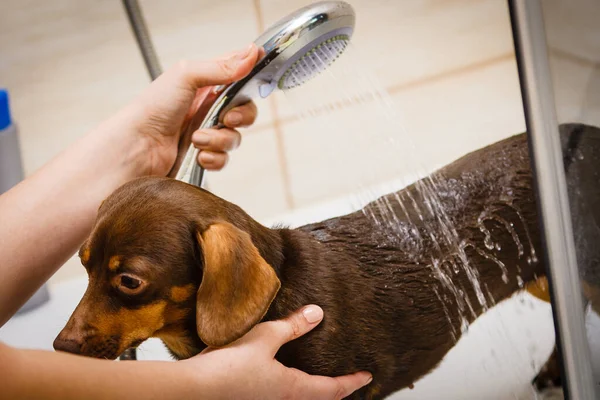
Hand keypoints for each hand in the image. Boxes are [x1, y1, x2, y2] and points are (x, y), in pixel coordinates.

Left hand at [124, 44, 260, 176]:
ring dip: (219, 139)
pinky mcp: (203, 155)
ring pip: (235, 138)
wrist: (137, 146)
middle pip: (245, 110)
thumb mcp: (187, 76)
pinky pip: (223, 159)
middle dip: (242, 116)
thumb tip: (252, 52)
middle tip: (227, 118)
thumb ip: (222, 66)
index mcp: (206, 84)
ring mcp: (206, 132)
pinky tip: (198, 154)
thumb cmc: (154, 107)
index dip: (250, 78)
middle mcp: (208, 108)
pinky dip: (213, 158)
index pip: (239, 76)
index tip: (254, 80)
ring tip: (196, 138)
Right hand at [183, 305, 371, 399]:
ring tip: (320, 380)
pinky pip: (284, 397)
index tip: (367, 376)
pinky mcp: (253, 399)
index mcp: (294, 389)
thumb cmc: (231, 365)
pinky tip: (285, 378)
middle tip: (347, 382)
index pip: (333, 389)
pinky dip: (295, 390)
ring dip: (315, 392)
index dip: (352, 382)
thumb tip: (318, 313)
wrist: (195, 390)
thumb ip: (292, 326)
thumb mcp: (266, 338)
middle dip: (335, 392)